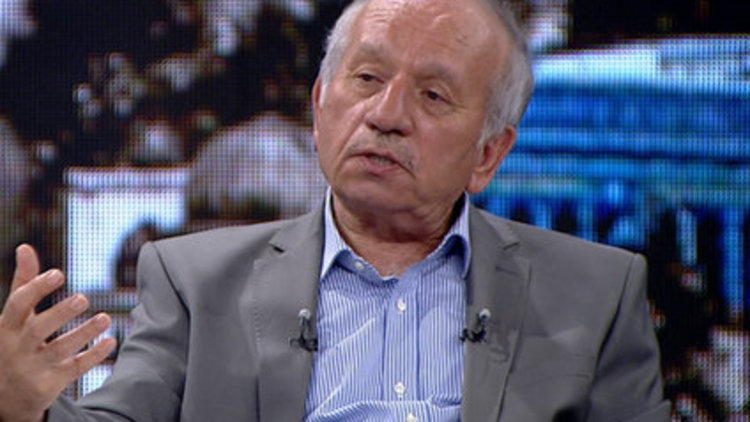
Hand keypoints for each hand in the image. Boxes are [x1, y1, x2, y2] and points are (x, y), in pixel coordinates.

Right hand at [0, 245, 116, 421]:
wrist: (6, 396)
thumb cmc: (14, 342)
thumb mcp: (14, 316)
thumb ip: (23, 283)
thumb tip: (25, 247)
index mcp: (7, 326)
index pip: (18, 304)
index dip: (37, 288)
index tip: (59, 273)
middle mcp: (18, 347)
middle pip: (38, 329)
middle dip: (60, 313)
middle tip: (83, 298)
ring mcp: (34, 367)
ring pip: (60, 350)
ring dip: (84, 333)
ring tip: (106, 317)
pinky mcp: (50, 383)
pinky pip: (75, 369)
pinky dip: (94, 356)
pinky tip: (111, 341)